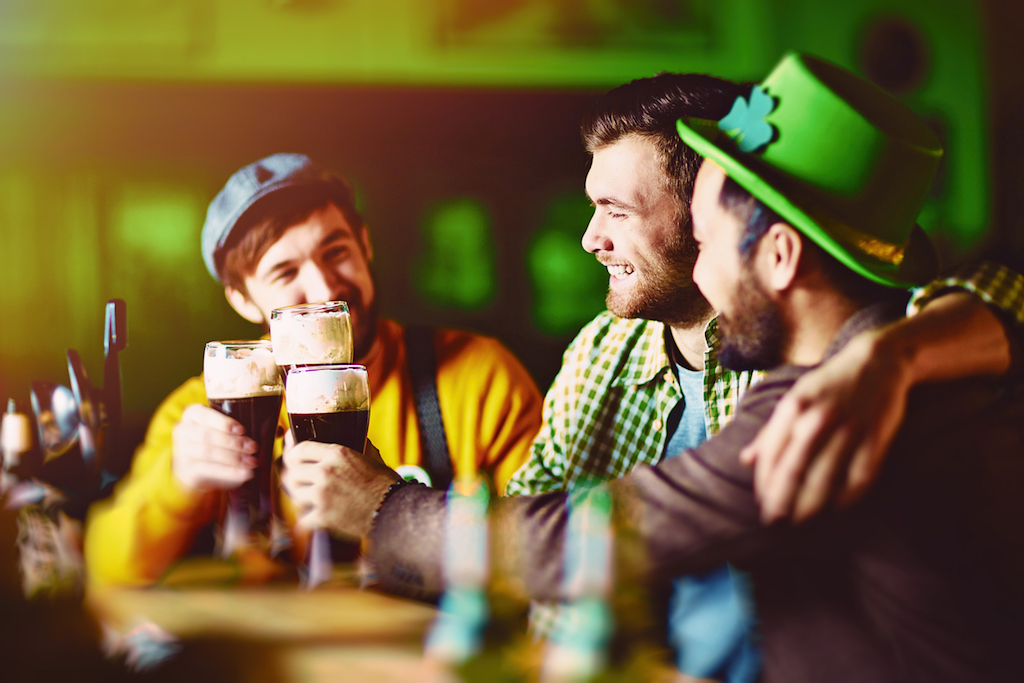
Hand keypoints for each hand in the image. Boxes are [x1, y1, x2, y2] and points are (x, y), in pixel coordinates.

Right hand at [171, 404, 257, 491]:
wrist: (197, 471)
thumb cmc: (216, 443)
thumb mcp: (222, 430)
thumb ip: (238, 427)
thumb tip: (273, 429)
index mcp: (192, 414)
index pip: (205, 415)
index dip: (224, 423)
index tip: (242, 430)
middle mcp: (182, 431)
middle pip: (207, 435)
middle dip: (233, 442)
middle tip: (253, 448)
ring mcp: (182, 452)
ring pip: (208, 453)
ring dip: (233, 458)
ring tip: (252, 462)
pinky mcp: (186, 471)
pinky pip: (208, 470)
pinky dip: (228, 472)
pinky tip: (244, 474)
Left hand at [281, 440, 401, 539]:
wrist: (394, 510)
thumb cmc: (386, 483)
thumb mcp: (370, 456)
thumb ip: (354, 446)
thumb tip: (347, 436)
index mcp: (337, 453)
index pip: (300, 449)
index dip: (292, 454)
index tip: (292, 458)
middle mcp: (326, 472)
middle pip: (292, 473)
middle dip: (295, 478)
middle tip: (300, 483)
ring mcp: (322, 495)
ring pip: (295, 495)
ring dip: (301, 498)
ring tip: (310, 501)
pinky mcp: (323, 517)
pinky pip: (303, 518)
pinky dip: (309, 520)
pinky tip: (316, 518)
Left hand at [740, 328, 911, 522]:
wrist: (877, 361)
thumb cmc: (828, 385)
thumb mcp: (794, 398)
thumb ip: (771, 431)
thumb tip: (746, 460)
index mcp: (793, 407)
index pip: (772, 453)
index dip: (765, 482)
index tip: (762, 503)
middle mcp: (818, 418)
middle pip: (794, 470)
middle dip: (782, 500)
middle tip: (774, 522)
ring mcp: (848, 428)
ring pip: (825, 478)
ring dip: (810, 506)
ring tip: (801, 522)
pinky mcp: (875, 438)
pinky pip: (859, 478)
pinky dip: (847, 498)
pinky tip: (836, 509)